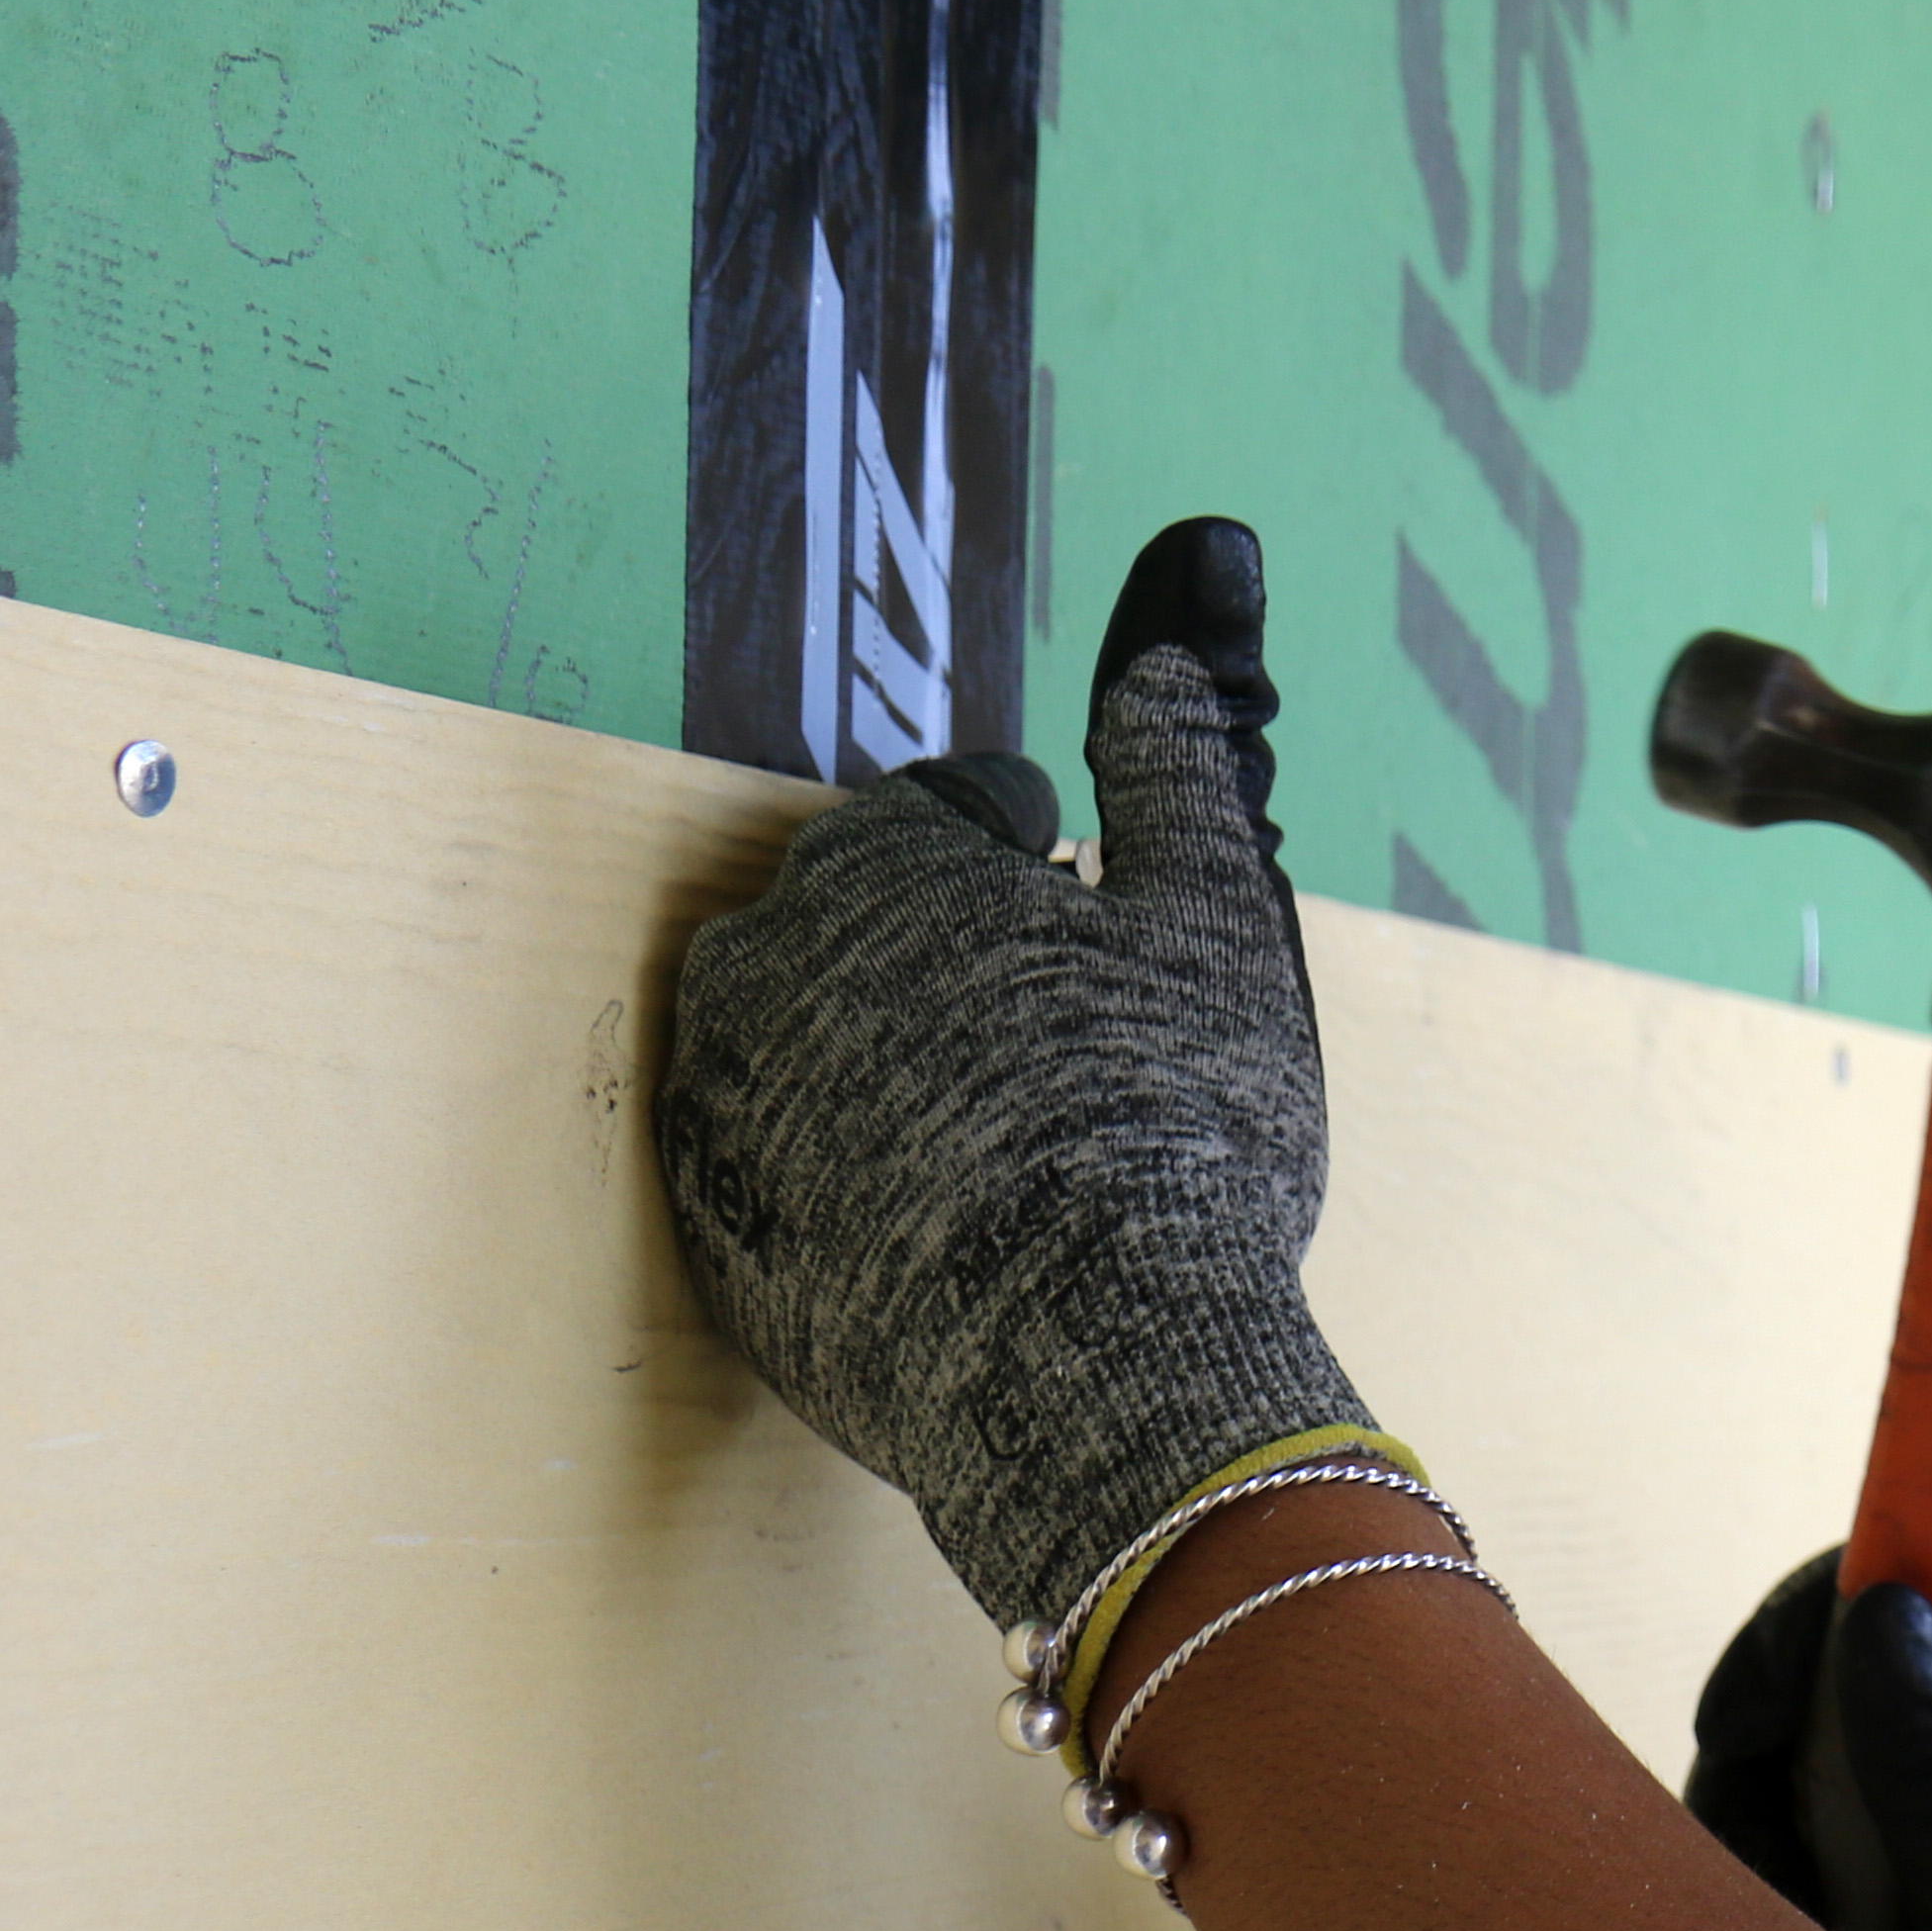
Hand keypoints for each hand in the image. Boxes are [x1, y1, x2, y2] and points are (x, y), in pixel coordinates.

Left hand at [660, 519, 1380, 1641]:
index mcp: (876, 860)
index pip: (948, 810)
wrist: (1094, 1370)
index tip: (1100, 928)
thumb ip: (1188, 738)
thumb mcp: (1217, 912)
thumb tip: (1202, 561)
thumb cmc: (1174, 1124)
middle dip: (953, 958)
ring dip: (895, 1065)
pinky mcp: (714, 1245)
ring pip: (809, 1045)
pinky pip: (781, 1175)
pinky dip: (853, 1181)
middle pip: (860, 925)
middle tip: (1076, 1050)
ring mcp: (718, 1110)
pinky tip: (962, 1229)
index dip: (1042, 858)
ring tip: (1017, 1146)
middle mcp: (756, 962)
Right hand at [1689, 1559, 1931, 1930]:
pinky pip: (1787, 1843)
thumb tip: (1884, 1605)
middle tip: (1763, 1855)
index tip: (1752, 1718)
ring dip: (1763, 1841)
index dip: (1810, 1615)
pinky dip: (1769, 1898)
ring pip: (1788, 1759)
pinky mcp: (1898, 1876)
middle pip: (1825, 1661)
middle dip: (1765, 1750)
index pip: (1916, 1572)